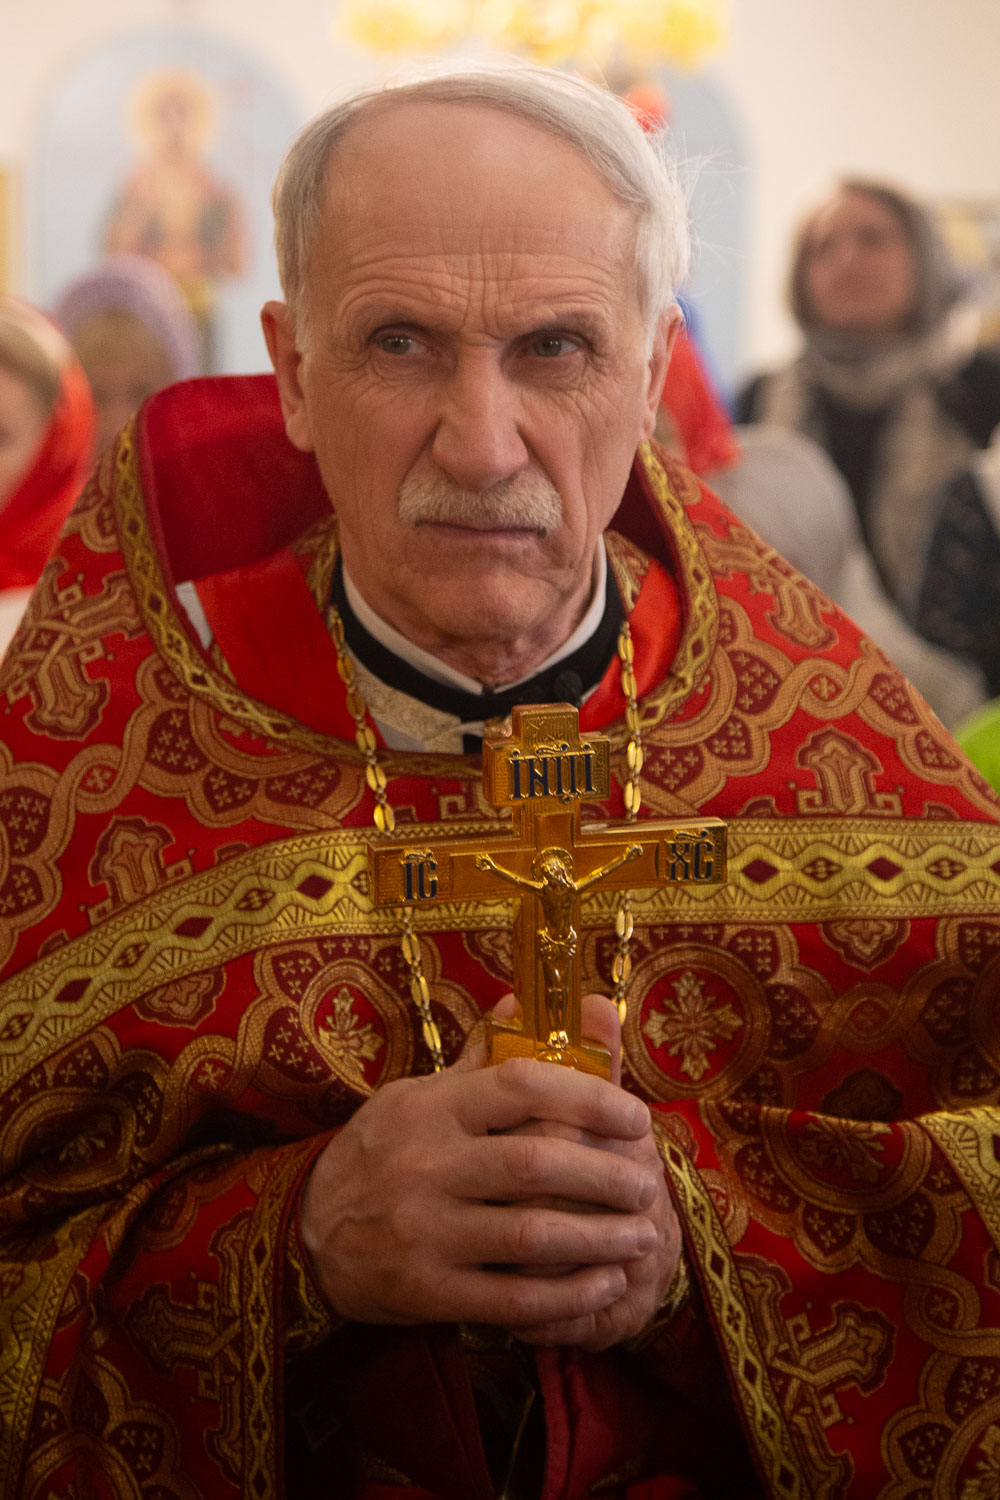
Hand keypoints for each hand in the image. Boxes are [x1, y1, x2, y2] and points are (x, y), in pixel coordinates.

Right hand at [300, 1007, 661, 1338]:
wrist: (303, 1235)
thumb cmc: (377, 1154)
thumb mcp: (413, 1095)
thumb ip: (475, 1059)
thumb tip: (520, 1002)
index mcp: (433, 1107)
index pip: (522, 1086)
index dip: (588, 1098)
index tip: (635, 1116)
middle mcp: (428, 1164)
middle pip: (536, 1164)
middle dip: (605, 1175)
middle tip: (648, 1182)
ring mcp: (426, 1230)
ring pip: (531, 1234)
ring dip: (600, 1238)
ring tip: (643, 1235)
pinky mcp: (427, 1290)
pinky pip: (510, 1296)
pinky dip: (565, 1294)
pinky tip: (604, 1284)